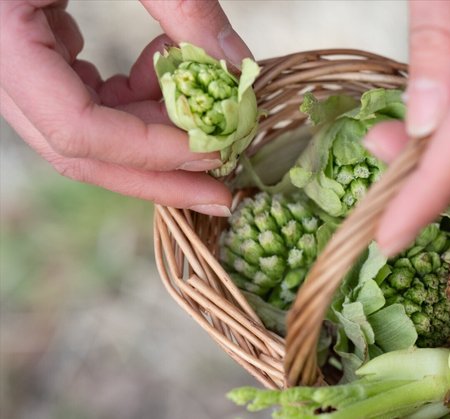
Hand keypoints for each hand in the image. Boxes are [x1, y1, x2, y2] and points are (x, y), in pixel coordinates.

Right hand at [0, 0, 251, 215]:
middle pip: (74, 146)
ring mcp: (9, 53)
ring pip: (80, 126)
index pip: (73, 126)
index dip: (149, 151)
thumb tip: (240, 65)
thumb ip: (183, 3)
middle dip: (155, 172)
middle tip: (222, 192)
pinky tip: (169, 71)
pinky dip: (133, 95)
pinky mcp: (29, 41)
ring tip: (206, 111)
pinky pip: (81, 92)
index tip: (215, 152)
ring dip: (150, 131)